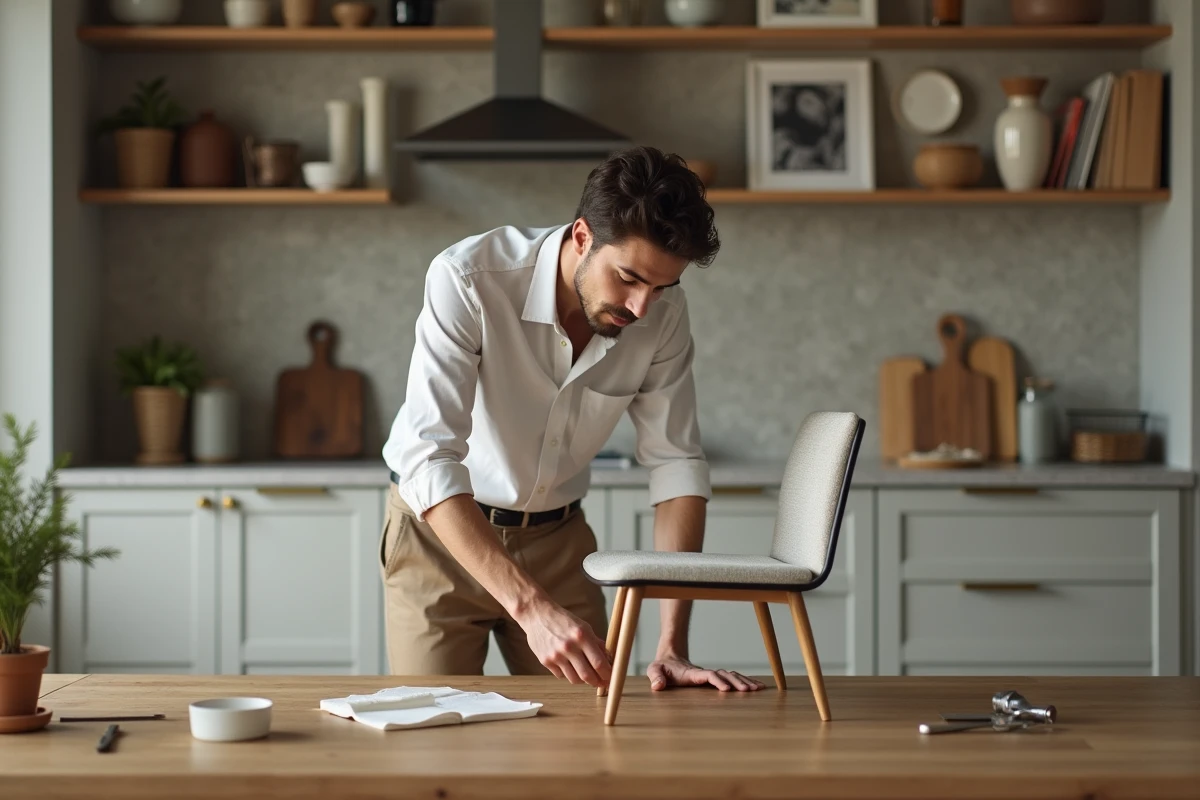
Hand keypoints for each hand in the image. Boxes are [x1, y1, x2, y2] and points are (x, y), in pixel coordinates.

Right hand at [518, 599, 611, 687]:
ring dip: (583, 680)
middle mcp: (569, 647)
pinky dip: (568, 674)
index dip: (607, 674)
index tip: (611, 678)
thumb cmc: (562, 619)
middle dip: (597, 682)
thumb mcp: (583, 627)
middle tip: (601, 683)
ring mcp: (556, 655)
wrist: (537, 615)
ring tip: (586, 674)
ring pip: (574, 680)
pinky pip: (561, 676)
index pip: (599, 663)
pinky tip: (569, 665)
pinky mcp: (545, 661)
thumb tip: (608, 660)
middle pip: (587, 676)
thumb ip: (596, 643)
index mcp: (582, 636)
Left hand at [646, 654, 765, 691]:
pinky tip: (757, 686)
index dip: (717, 681)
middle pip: (724, 675)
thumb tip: (657, 686)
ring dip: (744, 681)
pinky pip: (731, 678)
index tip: (726, 689)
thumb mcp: (654, 670)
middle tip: (748, 691)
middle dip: (736, 682)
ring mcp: (710, 675)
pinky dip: (744, 681)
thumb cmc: (662, 667)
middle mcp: (704, 673)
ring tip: (758, 688)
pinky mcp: (713, 678)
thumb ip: (655, 677)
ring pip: (731, 675)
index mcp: (692, 673)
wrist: (670, 657)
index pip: (708, 675)